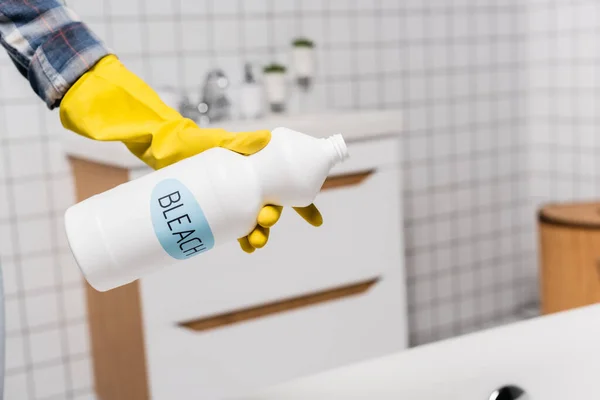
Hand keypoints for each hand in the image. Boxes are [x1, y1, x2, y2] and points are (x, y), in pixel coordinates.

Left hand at [59, 54, 321, 251]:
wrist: (166, 150)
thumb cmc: (197, 142)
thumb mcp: (223, 142)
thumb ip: (245, 142)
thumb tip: (267, 139)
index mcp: (258, 170)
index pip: (288, 188)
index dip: (304, 206)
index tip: (315, 222)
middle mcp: (250, 187)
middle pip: (272, 208)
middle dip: (273, 218)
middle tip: (266, 219)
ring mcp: (234, 200)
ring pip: (254, 222)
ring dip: (261, 234)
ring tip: (257, 243)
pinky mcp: (217, 211)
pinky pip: (234, 229)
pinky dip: (243, 240)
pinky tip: (246, 248)